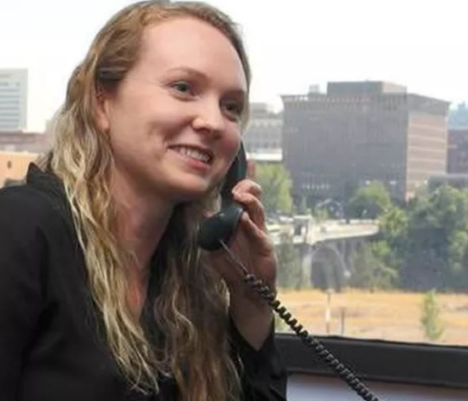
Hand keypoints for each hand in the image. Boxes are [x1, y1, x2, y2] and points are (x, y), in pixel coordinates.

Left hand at [204, 179, 276, 348]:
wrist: (246, 291)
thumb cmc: (232, 266)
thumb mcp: (215, 246)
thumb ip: (209, 229)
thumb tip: (202, 211)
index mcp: (241, 220)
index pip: (243, 196)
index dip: (245, 178)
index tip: (246, 161)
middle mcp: (252, 224)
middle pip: (254, 198)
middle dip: (248, 186)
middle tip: (237, 183)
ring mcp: (260, 235)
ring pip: (258, 212)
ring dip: (250, 201)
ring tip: (239, 194)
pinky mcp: (265, 249)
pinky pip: (258, 235)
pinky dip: (251, 227)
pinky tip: (244, 219)